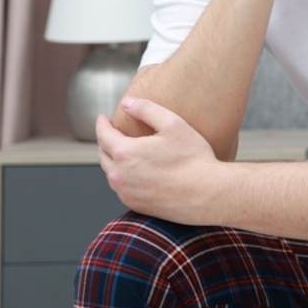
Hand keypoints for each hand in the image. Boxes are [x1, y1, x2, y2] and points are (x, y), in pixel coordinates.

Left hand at [97, 97, 227, 224]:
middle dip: (105, 141)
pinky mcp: (134, 205)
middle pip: (103, 155)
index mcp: (125, 153)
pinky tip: (137, 172)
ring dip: (113, 160)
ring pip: (110, 172)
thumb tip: (127, 103)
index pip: (103, 135)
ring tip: (125, 152)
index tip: (103, 118)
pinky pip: (121, 188)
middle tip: (113, 133)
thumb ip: (147, 109)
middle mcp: (119, 175)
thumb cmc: (192, 159)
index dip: (101, 124)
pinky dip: (123, 176)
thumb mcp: (173, 124)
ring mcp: (125, 192)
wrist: (206, 193)